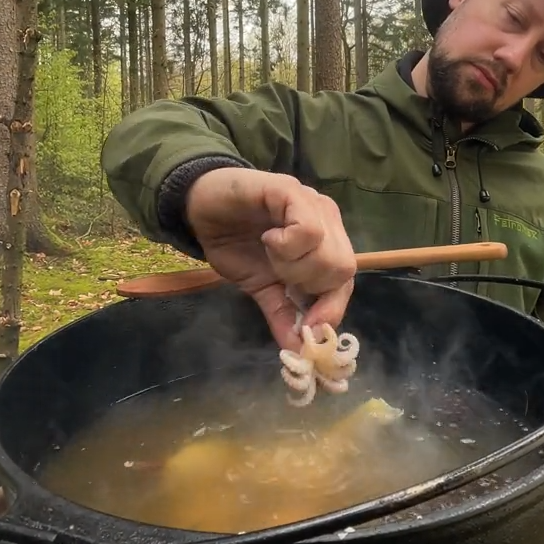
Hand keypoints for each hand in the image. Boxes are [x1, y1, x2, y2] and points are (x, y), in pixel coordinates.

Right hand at [185, 168, 356, 349]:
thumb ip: (282, 315)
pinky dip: (286, 245)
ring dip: (293, 266)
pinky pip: (308, 231)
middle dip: (307, 285)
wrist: (199, 207)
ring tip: (269, 251)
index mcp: (326, 244)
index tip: (307, 331)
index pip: (345, 283)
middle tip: (278, 274)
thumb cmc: (234, 243)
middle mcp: (328, 222)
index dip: (330, 310)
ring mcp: (313, 204)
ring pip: (329, 255)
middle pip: (342, 270)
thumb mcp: (260, 288)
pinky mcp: (292, 192)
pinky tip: (268, 238)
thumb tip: (298, 351)